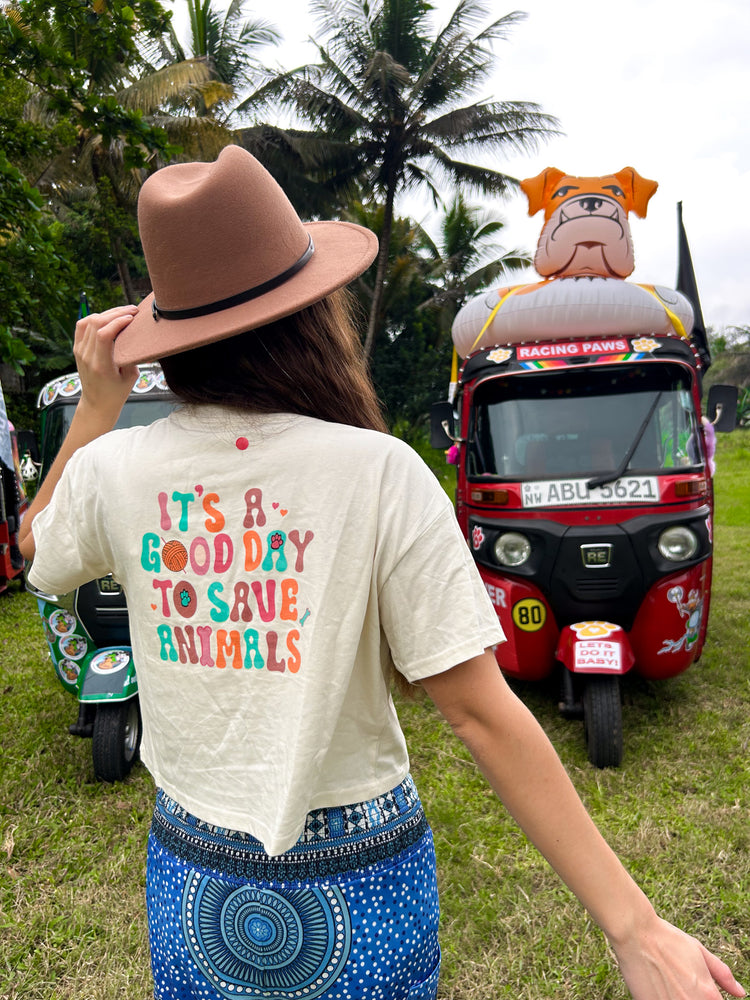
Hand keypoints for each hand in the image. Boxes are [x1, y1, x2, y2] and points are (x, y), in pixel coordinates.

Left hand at [73, 305, 139, 423]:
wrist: (97, 403)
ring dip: (106, 312)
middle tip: (132, 310)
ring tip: (122, 311)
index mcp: (101, 365)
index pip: (104, 334)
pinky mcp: (77, 348)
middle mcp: (87, 356)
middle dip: (116, 312)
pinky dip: (95, 317)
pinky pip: (82, 325)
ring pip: (88, 320)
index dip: (118, 321)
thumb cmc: (117, 392)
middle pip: (96, 323)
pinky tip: (108, 317)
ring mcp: (79, 351)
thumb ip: (132, 355)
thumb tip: (138, 334)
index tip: (132, 318)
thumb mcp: (131, 376)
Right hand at [612, 914, 744, 998]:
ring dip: (678, 999)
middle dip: (693, 998)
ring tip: (670, 987)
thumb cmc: (667, 939)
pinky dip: (663, 999)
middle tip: (681, 986)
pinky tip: (658, 989)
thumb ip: (722, 974)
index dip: (710, 999)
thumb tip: (740, 992)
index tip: (701, 991)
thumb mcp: (699, 952)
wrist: (635, 933)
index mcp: (708, 995)